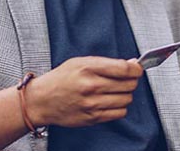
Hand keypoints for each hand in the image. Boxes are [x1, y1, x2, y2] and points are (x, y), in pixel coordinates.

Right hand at [25, 56, 142, 126]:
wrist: (42, 100)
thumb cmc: (61, 79)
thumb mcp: (80, 62)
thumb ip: (106, 63)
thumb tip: (131, 63)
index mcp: (88, 68)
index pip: (124, 68)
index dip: (136, 68)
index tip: (137, 68)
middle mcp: (91, 86)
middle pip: (129, 84)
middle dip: (131, 80)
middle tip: (125, 79)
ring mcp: (92, 103)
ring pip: (127, 99)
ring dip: (125, 94)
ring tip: (115, 91)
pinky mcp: (92, 117)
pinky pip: (119, 113)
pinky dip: (120, 107)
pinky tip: (111, 102)